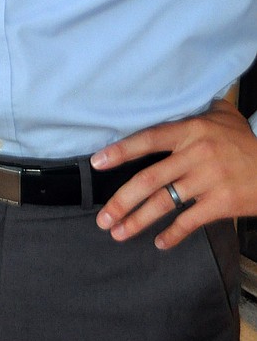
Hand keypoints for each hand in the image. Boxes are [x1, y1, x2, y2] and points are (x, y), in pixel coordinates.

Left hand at [92, 98, 256, 248]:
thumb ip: (196, 109)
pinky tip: (159, 242)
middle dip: (122, 201)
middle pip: (149, 179)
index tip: (98, 162)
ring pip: (164, 202)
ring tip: (118, 233)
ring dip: (138, 220)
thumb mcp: (222, 116)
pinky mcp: (221, 204)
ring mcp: (208, 180)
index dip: (121, 151)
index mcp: (191, 130)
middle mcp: (196, 154)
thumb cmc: (244, 141)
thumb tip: (171, 98)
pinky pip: (189, 221)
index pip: (149, 139)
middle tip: (102, 218)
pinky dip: (172, 234)